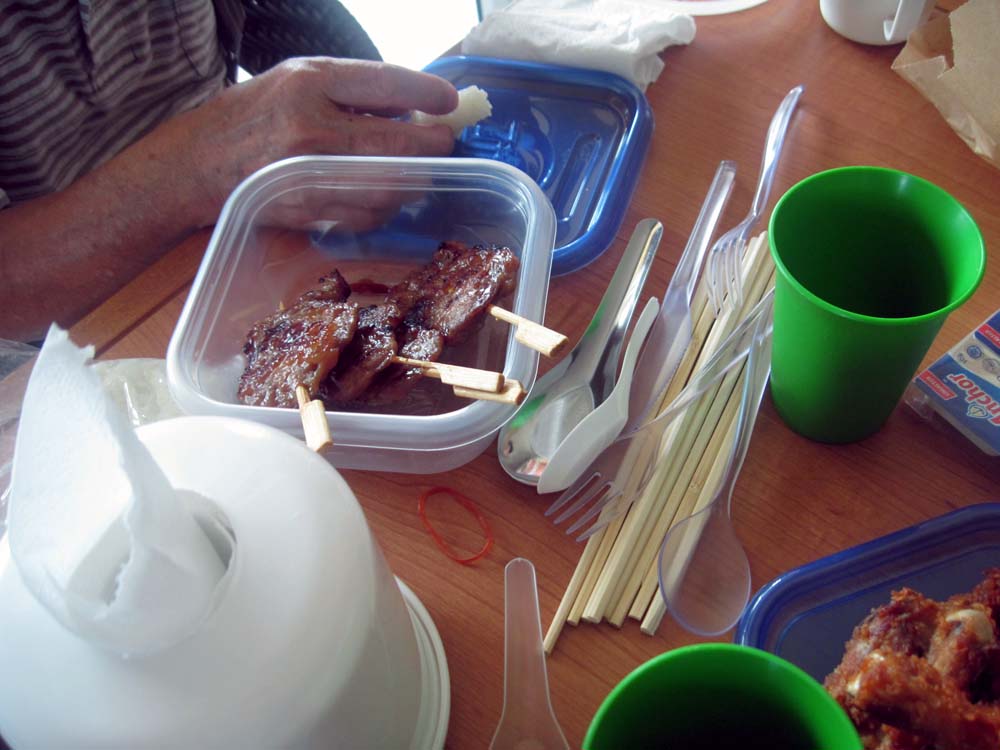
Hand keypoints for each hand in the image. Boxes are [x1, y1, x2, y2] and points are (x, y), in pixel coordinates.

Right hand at [165, 58, 459, 223]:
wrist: (200, 162)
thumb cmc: (254, 113)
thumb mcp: (297, 79)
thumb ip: (352, 89)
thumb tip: (413, 106)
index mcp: (310, 84)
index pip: (384, 84)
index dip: (426, 94)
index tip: (449, 103)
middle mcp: (311, 130)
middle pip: (395, 145)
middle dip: (433, 146)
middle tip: (445, 143)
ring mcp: (310, 176)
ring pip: (388, 188)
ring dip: (413, 181)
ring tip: (418, 169)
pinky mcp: (309, 211)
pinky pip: (368, 216)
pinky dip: (386, 206)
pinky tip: (386, 194)